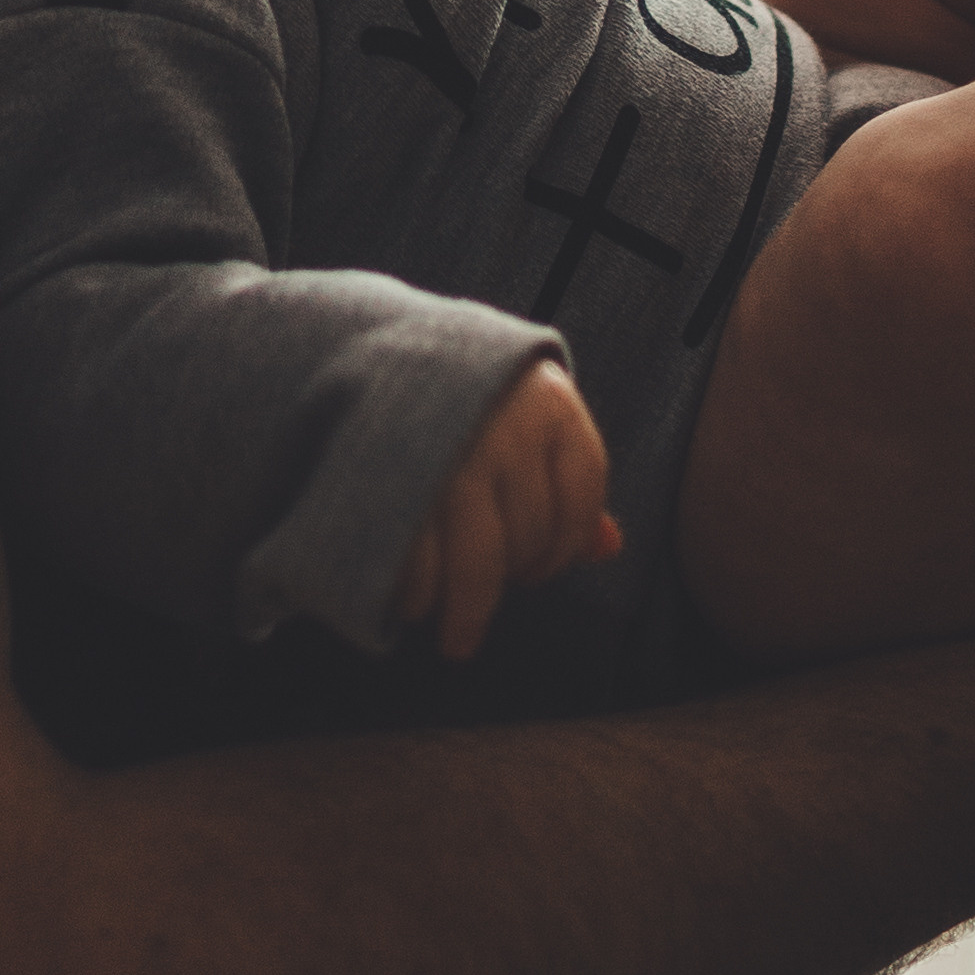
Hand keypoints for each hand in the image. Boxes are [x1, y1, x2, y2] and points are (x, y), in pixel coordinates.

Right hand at [393, 359, 621, 660]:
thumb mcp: (524, 409)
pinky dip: (417, 597)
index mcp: (548, 400)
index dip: (565, 546)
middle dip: (510, 574)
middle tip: (486, 585)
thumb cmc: (465, 394)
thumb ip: (565, 475)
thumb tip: (608, 548)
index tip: (539, 567)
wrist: (365, 347)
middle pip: (529, 538)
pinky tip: (415, 596)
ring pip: (478, 567)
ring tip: (455, 627)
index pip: (583, 498)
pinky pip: (418, 570)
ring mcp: (447, 458)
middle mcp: (503, 427)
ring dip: (466, 611)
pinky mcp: (391, 488)